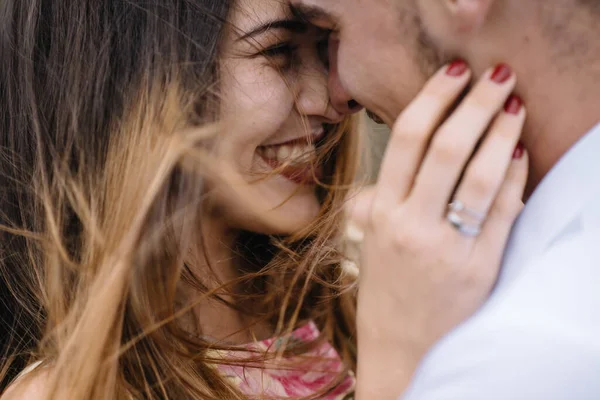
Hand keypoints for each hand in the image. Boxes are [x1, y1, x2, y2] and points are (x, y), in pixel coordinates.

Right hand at [355, 63, 527, 398]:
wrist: (400, 350)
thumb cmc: (386, 291)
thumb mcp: (371, 240)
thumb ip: (381, 197)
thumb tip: (401, 158)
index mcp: (381, 214)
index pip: (406, 141)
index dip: (433, 98)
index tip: (454, 72)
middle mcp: (410, 225)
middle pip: (446, 148)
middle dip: (475, 103)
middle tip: (497, 75)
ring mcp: (446, 247)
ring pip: (480, 175)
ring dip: (502, 132)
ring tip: (516, 105)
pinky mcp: (479, 267)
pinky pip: (503, 212)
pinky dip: (514, 176)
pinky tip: (520, 152)